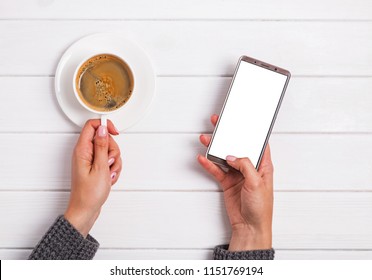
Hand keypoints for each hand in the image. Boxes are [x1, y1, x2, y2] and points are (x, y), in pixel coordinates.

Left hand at [64, 119, 121, 236]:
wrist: (86, 211)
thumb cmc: (89, 194)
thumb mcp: (100, 167)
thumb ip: (102, 146)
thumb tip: (102, 129)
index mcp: (82, 150)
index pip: (92, 125)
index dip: (105, 126)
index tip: (115, 133)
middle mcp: (85, 153)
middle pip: (104, 138)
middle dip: (113, 150)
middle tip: (109, 163)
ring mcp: (90, 160)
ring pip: (109, 151)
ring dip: (114, 162)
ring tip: (109, 174)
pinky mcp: (95, 167)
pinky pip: (109, 161)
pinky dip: (113, 169)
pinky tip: (109, 178)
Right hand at [198, 114, 273, 250]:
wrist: (249, 226)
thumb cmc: (260, 208)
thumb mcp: (256, 183)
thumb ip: (245, 165)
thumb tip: (232, 156)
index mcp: (263, 166)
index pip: (258, 144)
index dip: (251, 133)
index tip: (242, 122)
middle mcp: (250, 168)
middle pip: (237, 147)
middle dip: (228, 136)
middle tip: (219, 124)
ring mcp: (237, 175)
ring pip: (224, 157)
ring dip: (215, 149)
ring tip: (206, 139)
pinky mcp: (227, 182)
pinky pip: (216, 170)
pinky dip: (209, 164)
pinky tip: (203, 158)